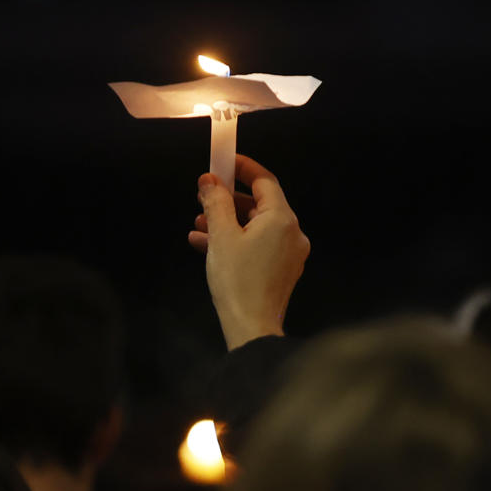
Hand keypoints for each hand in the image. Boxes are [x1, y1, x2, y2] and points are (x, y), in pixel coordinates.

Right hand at [190, 154, 309, 349]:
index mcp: (282, 219)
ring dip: (228, 222)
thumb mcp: (221, 236)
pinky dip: (235, 241)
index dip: (243, 168)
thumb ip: (215, 203)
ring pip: (256, 227)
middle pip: (260, 204)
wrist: (252, 329)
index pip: (265, 181)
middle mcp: (292, 233)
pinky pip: (258, 246)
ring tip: (199, 224)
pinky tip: (205, 244)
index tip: (223, 162)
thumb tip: (209, 181)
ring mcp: (289, 254)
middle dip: (229, 200)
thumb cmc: (238, 281)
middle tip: (205, 196)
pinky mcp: (281, 271)